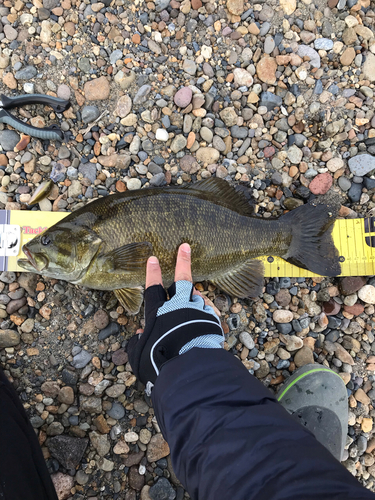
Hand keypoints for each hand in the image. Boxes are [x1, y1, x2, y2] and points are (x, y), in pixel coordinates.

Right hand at [127, 243, 223, 389]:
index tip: (153, 258)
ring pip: (197, 297)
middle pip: (181, 279)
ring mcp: (197, 311)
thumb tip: (140, 336)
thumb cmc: (160, 362)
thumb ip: (137, 344)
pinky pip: (207, 313)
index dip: (152, 272)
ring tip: (194, 310)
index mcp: (158, 312)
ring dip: (194, 300)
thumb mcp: (139, 356)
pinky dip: (204, 315)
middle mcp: (179, 306)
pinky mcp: (211, 320)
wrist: (190, 368)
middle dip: (183, 261)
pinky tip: (204, 323)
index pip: (153, 287)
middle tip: (185, 247)